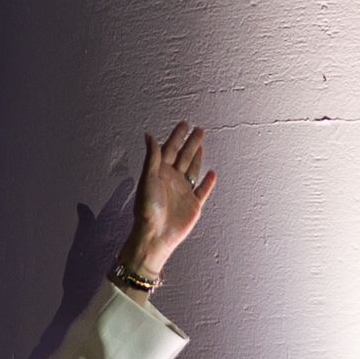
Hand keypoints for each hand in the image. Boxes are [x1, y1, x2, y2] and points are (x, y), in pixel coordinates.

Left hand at [119, 121, 217, 277]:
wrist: (155, 235)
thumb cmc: (147, 208)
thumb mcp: (148, 179)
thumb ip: (152, 157)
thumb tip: (149, 135)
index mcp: (160, 173)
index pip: (170, 149)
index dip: (177, 136)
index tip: (184, 124)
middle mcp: (172, 180)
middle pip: (184, 156)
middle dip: (190, 143)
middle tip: (199, 129)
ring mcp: (183, 192)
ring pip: (193, 170)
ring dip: (197, 157)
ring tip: (202, 144)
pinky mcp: (193, 205)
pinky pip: (202, 190)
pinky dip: (207, 182)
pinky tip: (212, 173)